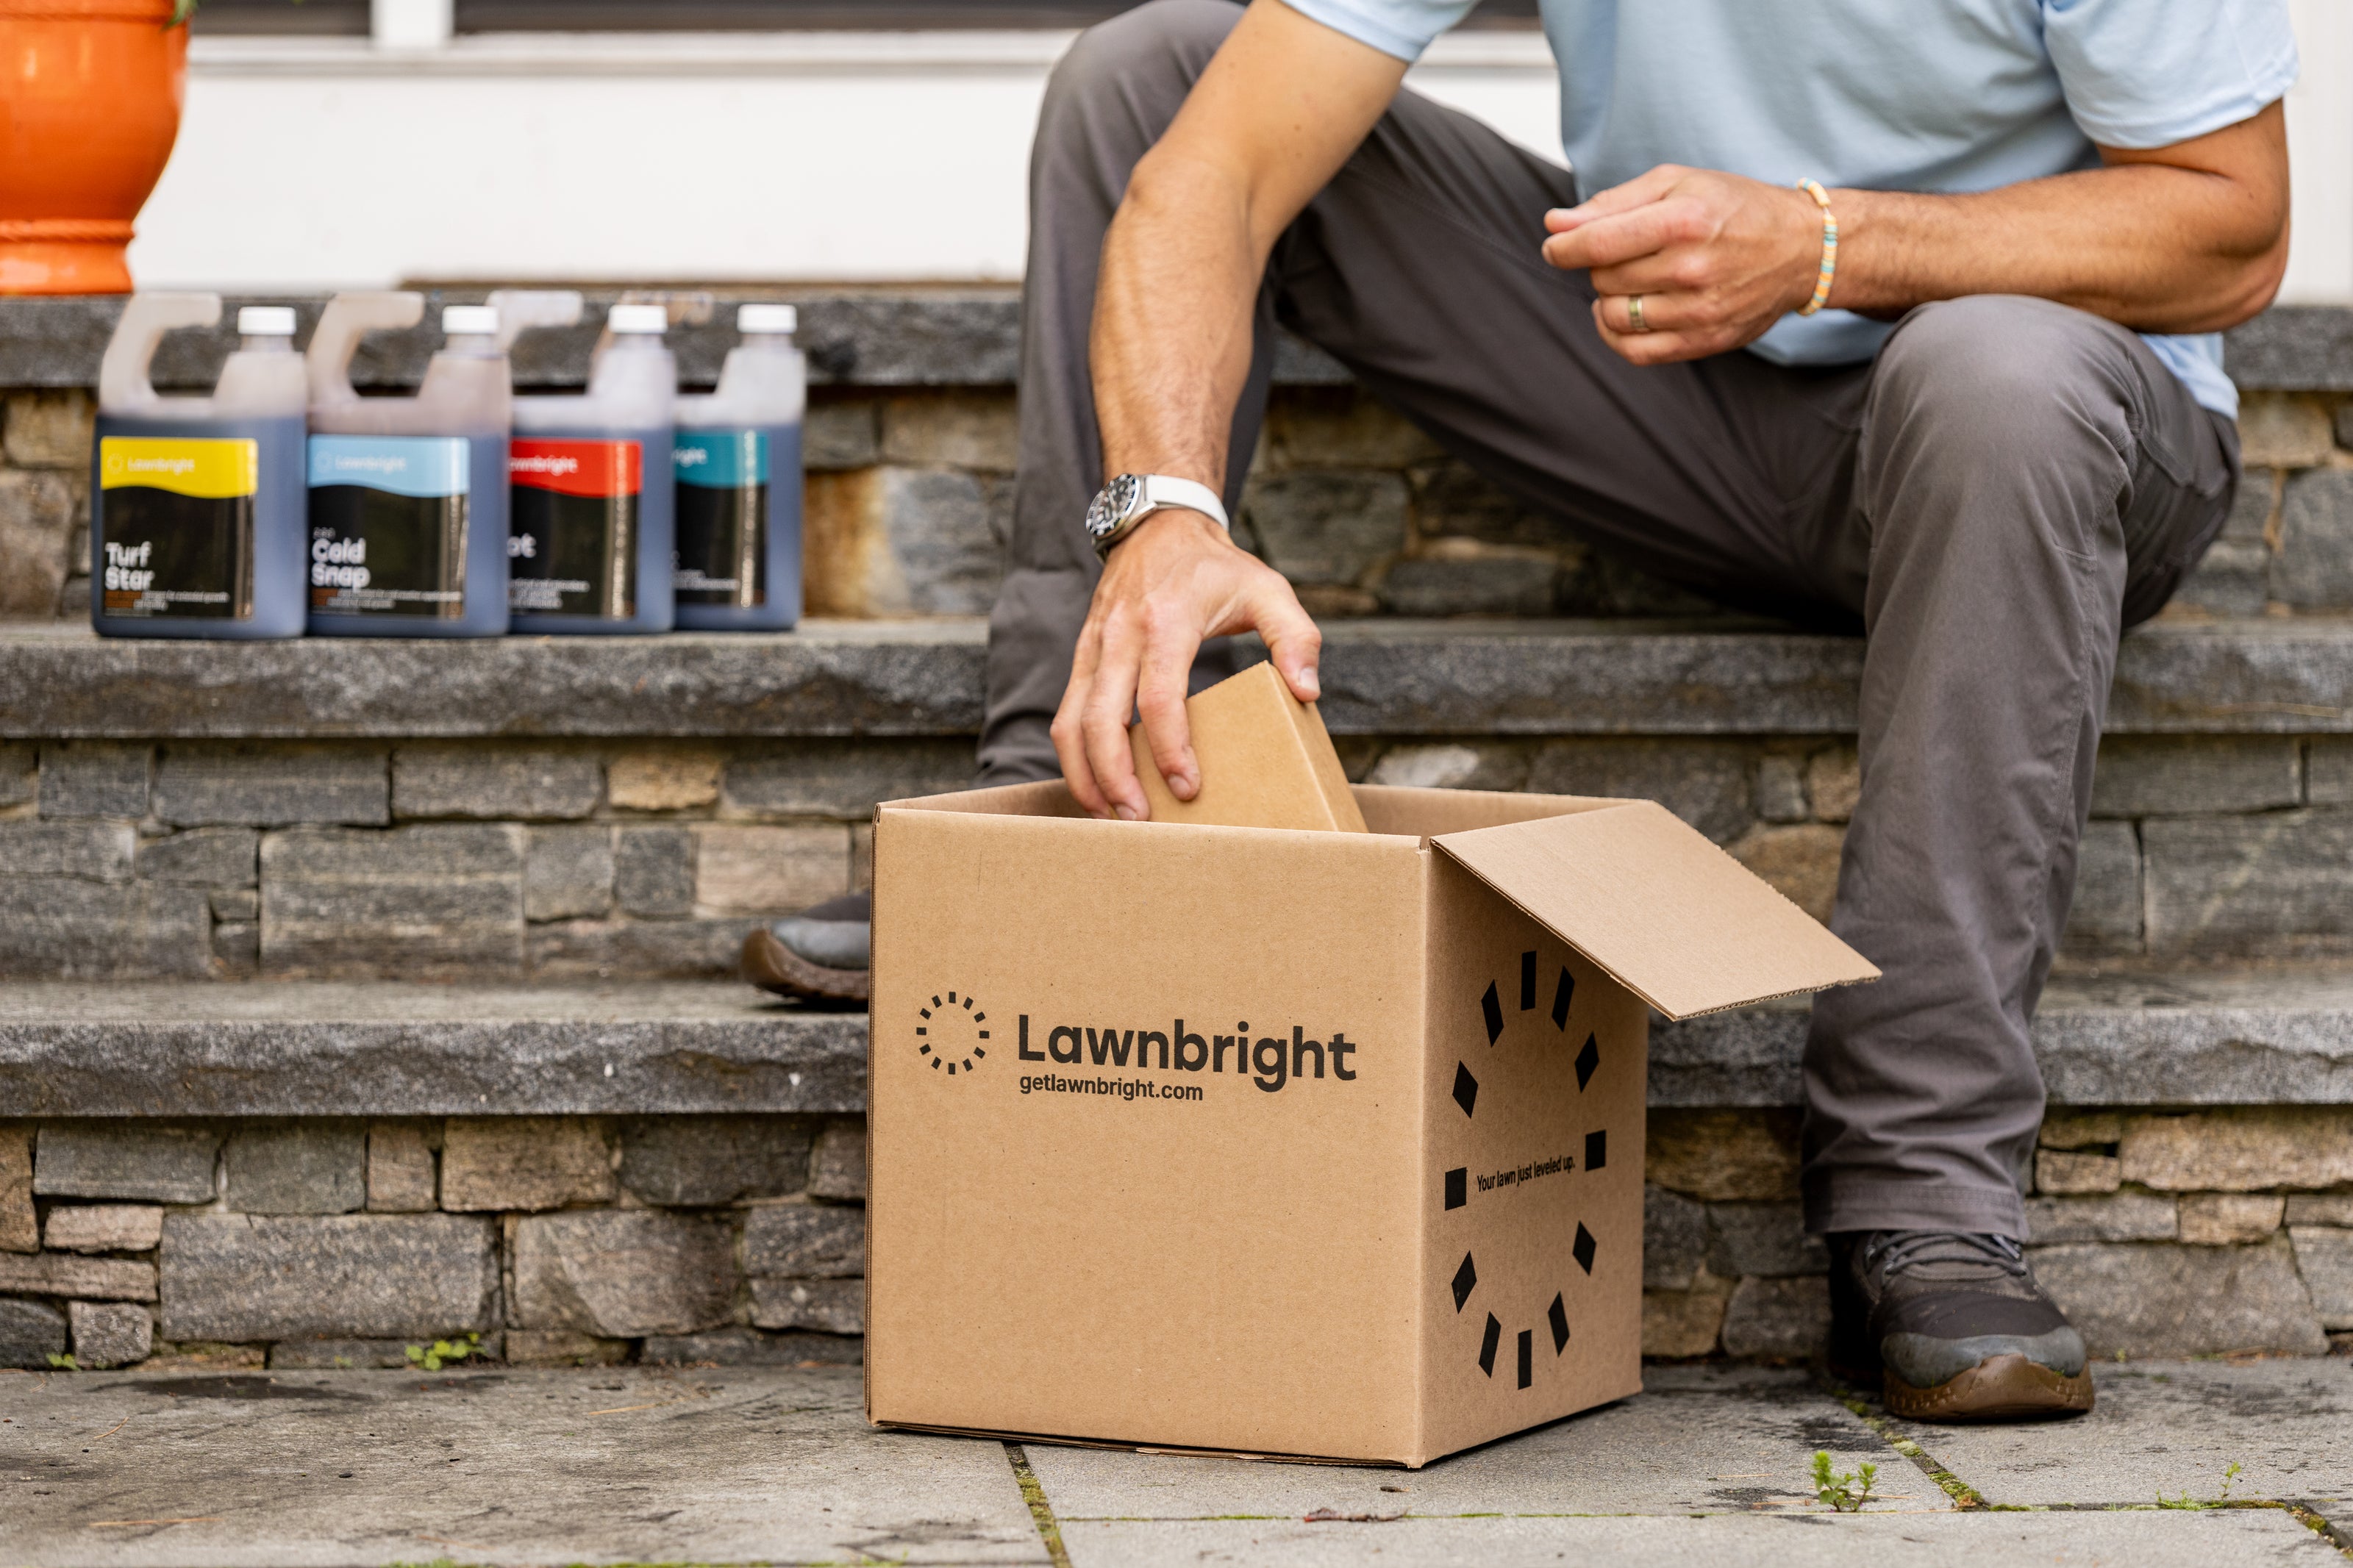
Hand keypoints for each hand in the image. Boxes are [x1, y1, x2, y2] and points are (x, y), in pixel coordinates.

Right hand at [1051, 505, 1321, 820]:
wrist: (1158, 525)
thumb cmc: (1216, 566)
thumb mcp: (1268, 589)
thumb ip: (1295, 639)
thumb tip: (1306, 692)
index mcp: (1166, 621)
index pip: (1158, 696)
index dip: (1170, 748)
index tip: (1188, 787)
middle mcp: (1120, 635)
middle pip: (1100, 719)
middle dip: (1115, 777)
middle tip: (1140, 820)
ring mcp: (1093, 647)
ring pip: (1070, 722)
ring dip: (1085, 775)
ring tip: (1110, 816)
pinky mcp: (1081, 657)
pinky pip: (1066, 713)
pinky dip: (1075, 756)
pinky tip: (1097, 786)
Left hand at [1541, 165, 1824, 365]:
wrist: (1801, 248)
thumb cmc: (1733, 208)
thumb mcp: (1677, 184)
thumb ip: (1612, 203)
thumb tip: (1554, 225)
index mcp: (1684, 220)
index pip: (1598, 242)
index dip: (1564, 247)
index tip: (1556, 247)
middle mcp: (1692, 267)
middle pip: (1604, 278)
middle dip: (1600, 264)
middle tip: (1627, 251)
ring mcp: (1700, 309)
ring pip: (1614, 315)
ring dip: (1609, 298)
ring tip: (1630, 279)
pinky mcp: (1705, 340)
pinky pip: (1635, 351)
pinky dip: (1615, 334)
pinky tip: (1623, 312)